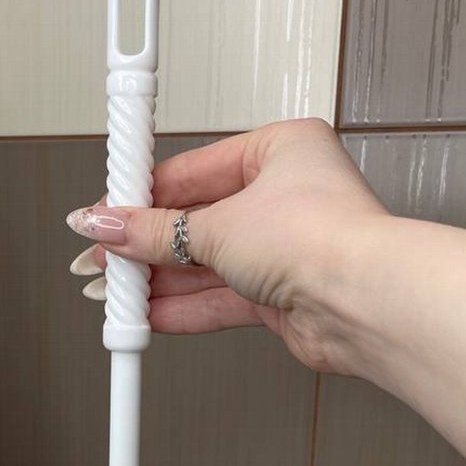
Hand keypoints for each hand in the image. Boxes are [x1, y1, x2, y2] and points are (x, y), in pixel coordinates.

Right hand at [65, 118, 387, 373]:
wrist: (362, 301)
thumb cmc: (324, 237)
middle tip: (103, 254)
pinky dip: (183, 307)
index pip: (191, 171)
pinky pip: (220, 298)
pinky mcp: (281, 295)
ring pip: (205, 265)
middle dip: (145, 244)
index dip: (143, 194)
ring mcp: (283, 249)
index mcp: (279, 151)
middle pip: (195, 221)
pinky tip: (148, 314)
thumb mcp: (218, 225)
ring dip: (158, 281)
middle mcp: (284, 199)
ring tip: (116, 291)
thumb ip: (155, 232)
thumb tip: (112, 225)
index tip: (108, 205)